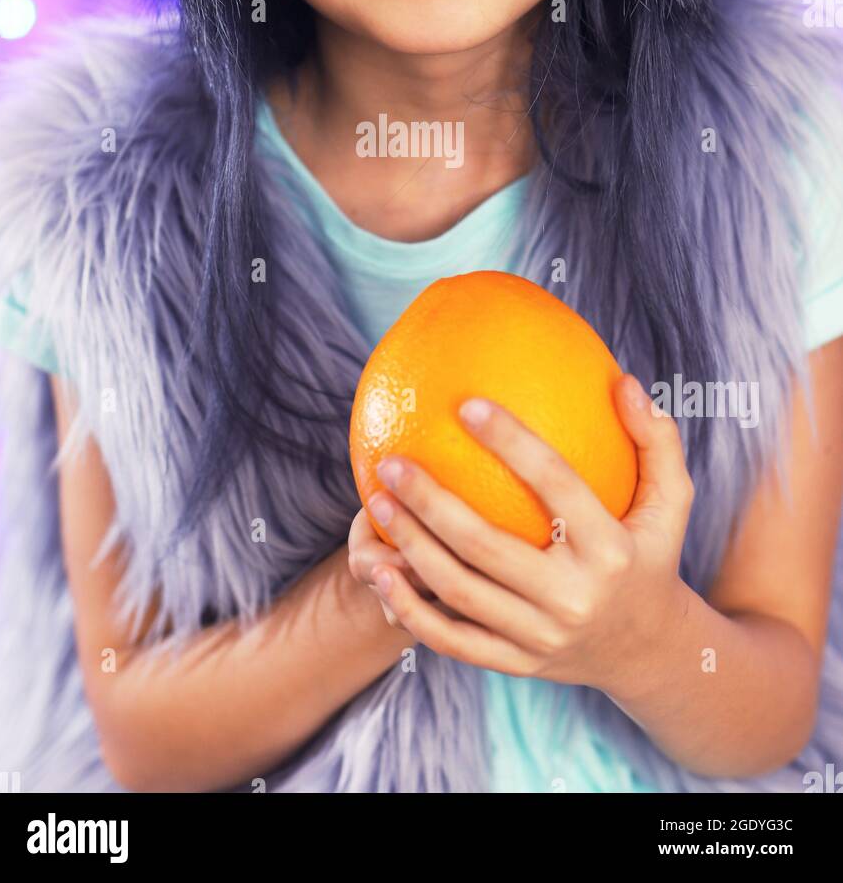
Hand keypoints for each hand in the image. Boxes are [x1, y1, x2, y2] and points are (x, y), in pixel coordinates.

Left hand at [359, 374, 692, 695]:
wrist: (648, 651)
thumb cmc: (650, 555)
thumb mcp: (670, 502)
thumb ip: (655, 441)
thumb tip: (624, 381)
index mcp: (609, 550)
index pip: (555, 485)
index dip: (512, 442)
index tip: (466, 404)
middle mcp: (573, 597)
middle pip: (486, 546)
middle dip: (431, 502)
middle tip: (393, 462)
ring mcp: (542, 636)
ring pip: (460, 591)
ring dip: (410, 546)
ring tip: (376, 501)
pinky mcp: (517, 663)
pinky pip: (453, 640)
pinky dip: (411, 609)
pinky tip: (379, 570)